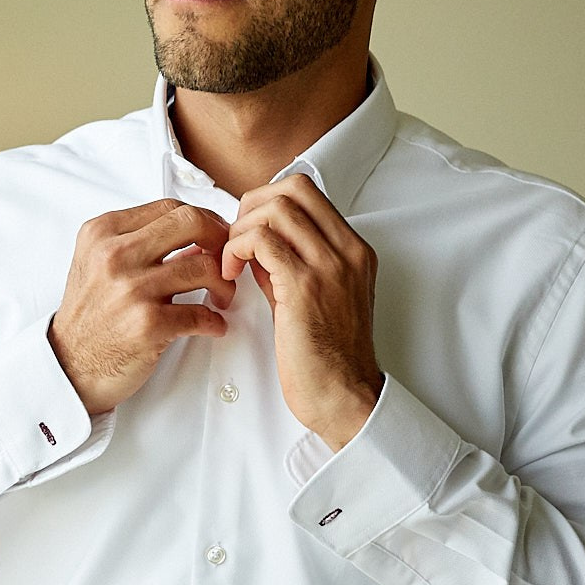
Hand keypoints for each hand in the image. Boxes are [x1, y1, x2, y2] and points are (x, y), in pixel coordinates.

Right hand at [48, 199, 236, 415]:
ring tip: (220, 298)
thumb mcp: (97, 261)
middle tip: (226, 260)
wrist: (70, 364)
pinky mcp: (147, 324)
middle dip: (220, 240)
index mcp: (103, 233)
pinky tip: (211, 325)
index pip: (169, 207)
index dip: (203, 220)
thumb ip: (138, 241)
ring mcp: (131, 289)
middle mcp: (114, 255)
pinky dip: (215, 321)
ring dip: (224, 284)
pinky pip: (202, 313)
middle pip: (191, 223)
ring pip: (204, 267)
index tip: (214, 237)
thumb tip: (196, 233)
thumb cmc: (90, 314)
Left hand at [220, 175, 383, 449]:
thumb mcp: (313, 294)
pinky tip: (230, 275)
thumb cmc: (325, 354)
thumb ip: (288, 261)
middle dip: (251, 206)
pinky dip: (236, 250)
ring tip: (231, 262)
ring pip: (275, 209)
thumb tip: (253, 239)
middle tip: (235, 241)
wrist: (344, 397)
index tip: (248, 231)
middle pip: (292, 188)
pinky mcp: (306, 287)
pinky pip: (261, 241)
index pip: (306, 190)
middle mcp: (348, 250)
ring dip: (240, 230)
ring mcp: (330, 266)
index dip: (266, 200)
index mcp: (353, 249)